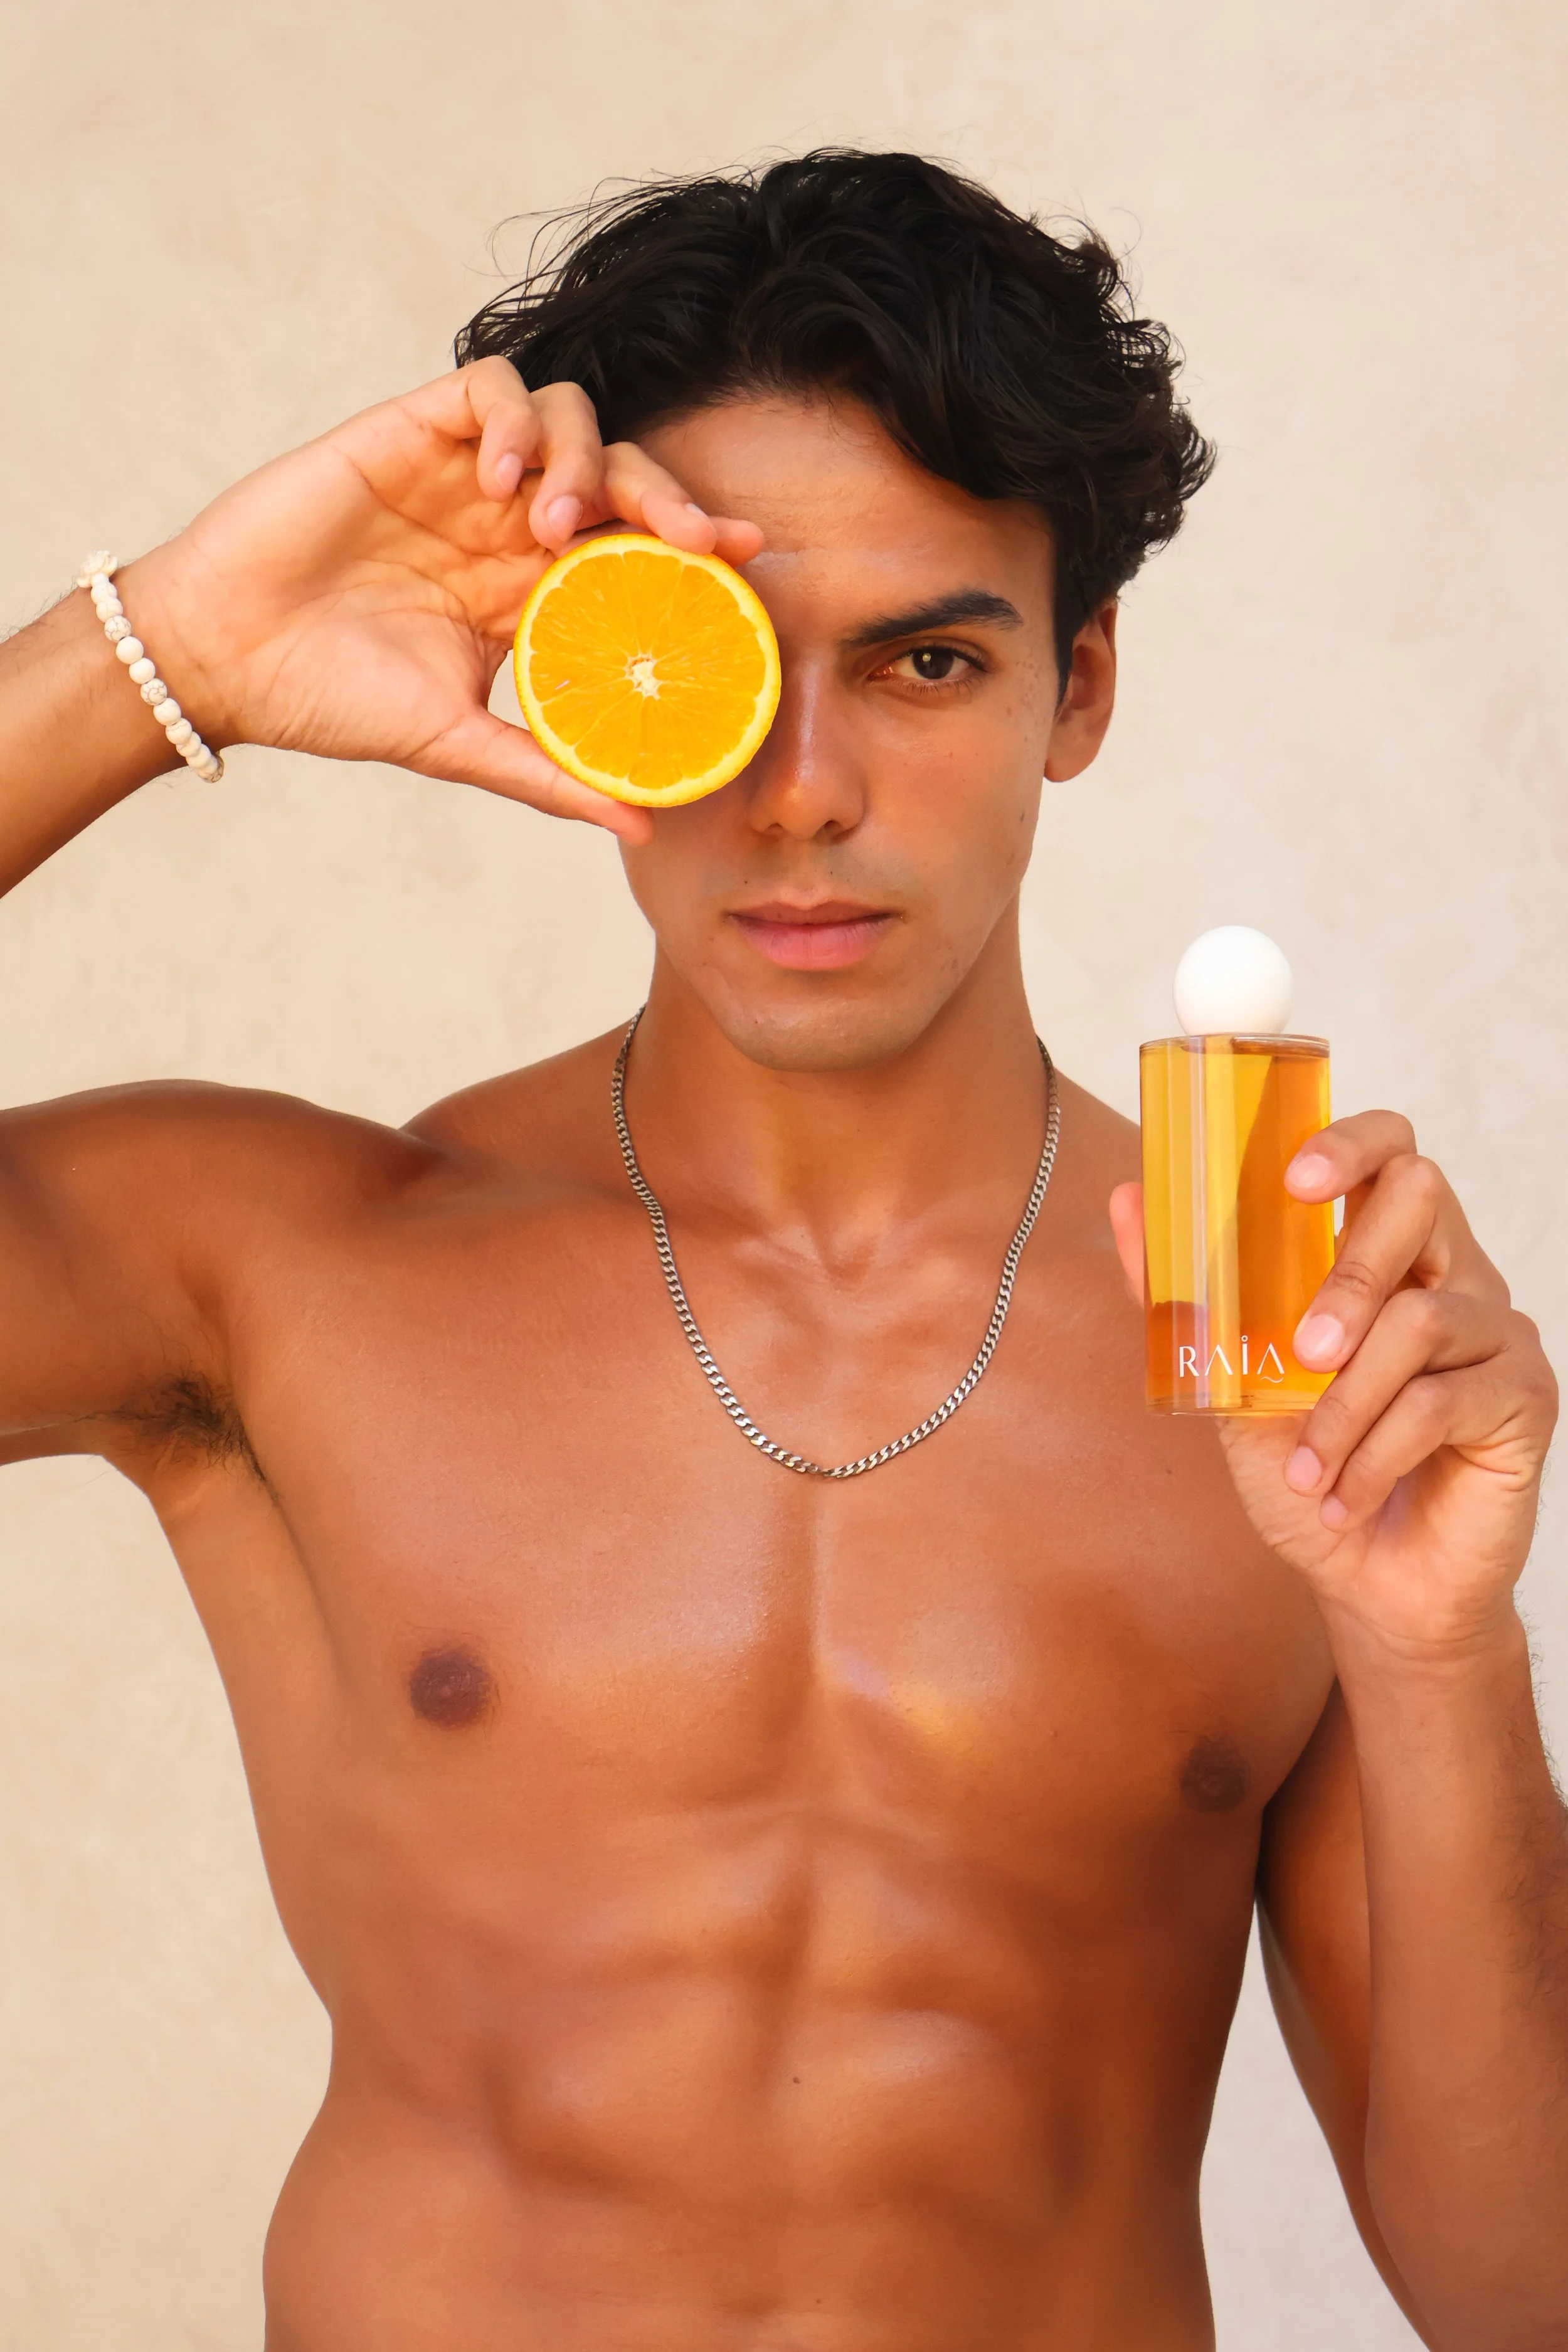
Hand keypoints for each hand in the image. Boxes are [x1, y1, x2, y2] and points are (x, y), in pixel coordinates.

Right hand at [119, 360, 763, 839]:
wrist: (226, 658)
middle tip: (694, 539)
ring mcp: (462, 473)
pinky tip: (506, 476)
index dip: (697, 542)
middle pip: (620, 475)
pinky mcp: (410, 430)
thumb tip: (643, 825)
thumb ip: (550, 775)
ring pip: (568, 417)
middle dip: (669, 495)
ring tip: (559, 525)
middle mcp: (506, 524)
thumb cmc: (332, 700)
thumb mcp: (460, 744)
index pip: (636, 549)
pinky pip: (489, 386)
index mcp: (529, 589)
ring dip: (585, 460)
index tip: (753, 558)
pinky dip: (517, 420)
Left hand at [1110, 1121, 1558, 1654]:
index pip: (1390, 1150)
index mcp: (1387, 1256)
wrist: (1370, 1585)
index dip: (1348, 1141)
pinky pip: (1442, 1400)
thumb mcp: (1228, 1384)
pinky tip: (1342, 1494)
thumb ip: (1185, 1296)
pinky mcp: (1524, 1396)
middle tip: (1301, 1351)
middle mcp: (1452, 1276)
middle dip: (1347, 1273)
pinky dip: (1374, 1452)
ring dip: (1343, 1404)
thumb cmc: (1309, 1475)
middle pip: (1419, 1197)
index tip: (1293, 1179)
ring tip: (1306, 1464)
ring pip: (1419, 1319)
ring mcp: (1496, 1332)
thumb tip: (1128, 1199)